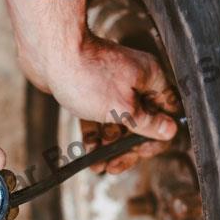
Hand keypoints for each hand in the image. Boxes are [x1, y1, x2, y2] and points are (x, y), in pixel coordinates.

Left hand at [49, 38, 178, 173]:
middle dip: (127, 148)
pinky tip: (88, 153)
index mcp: (151, 79)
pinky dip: (95, 134)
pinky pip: (97, 117)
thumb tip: (171, 131)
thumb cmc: (86, 76)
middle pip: (140, 122)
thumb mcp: (122, 108)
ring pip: (117, 122)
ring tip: (98, 166)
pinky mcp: (90, 89)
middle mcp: (134, 81)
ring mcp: (111, 85)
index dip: (155, 138)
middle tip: (113, 167)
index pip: (165, 115)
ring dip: (109, 146)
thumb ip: (147, 123)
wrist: (48, 52)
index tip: (140, 154)